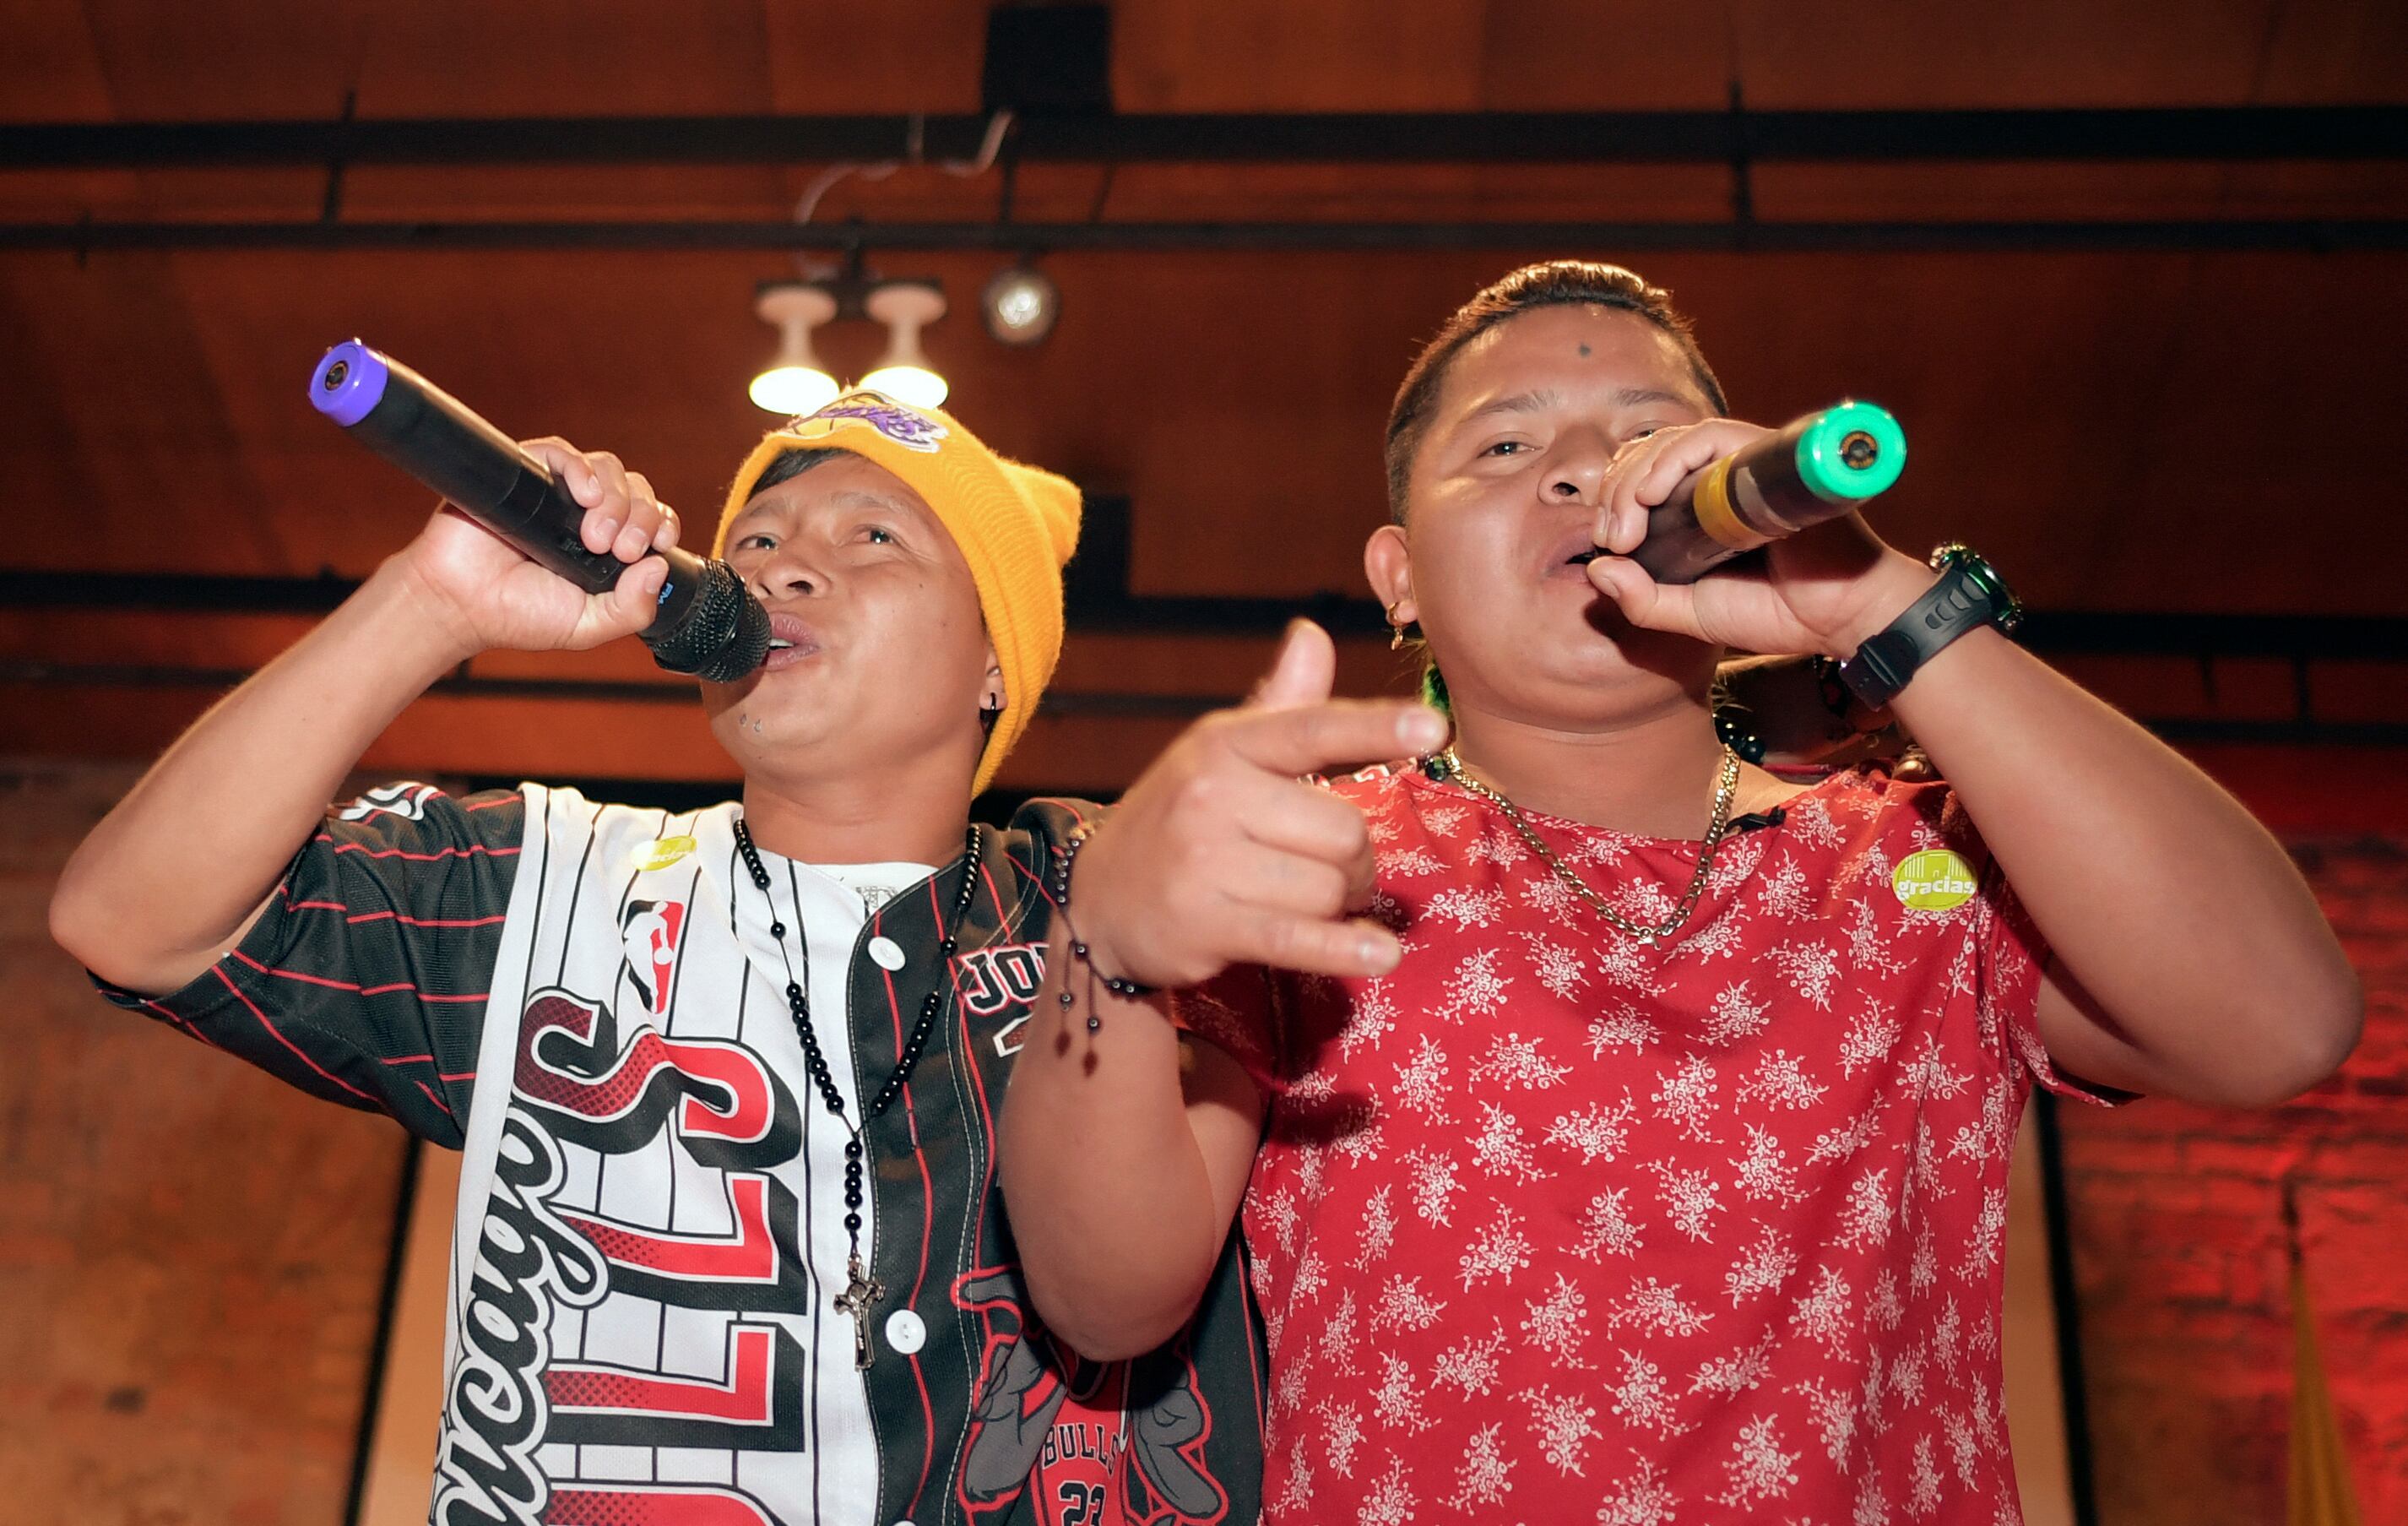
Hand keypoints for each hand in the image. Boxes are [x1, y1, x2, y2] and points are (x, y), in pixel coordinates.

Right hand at [391, 438, 684, 660]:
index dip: (662, 523)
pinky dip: (580, 467)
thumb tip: (659, 567)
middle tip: (620, 550)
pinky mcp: (526, 475)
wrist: (459, 604)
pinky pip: (561, 453)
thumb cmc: (518, 615)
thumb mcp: (587, 626)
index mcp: (609, 547)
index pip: (651, 518)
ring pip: (607, 470)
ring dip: (615, 498)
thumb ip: (631, 608)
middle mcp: (588, 515)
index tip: (659, 543)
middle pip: (636, 491)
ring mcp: (558, 493)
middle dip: (640, 517)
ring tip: (597, 537)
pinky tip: (584, 494)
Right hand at [1068, 621, 1448, 987]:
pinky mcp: (1206, 924)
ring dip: (1338, 906)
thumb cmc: (1181, 819)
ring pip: (1328, 888)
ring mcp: (1205, 860)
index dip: (1377, 727)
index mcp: (1224, 743)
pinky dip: (1345, 949)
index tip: (1435, 729)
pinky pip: (1299, 937)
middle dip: (1356, 861)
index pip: (1313, 728)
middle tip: (1333, 871)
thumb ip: (1282, 706)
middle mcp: (1212, 794)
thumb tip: (1313, 636)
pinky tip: (1377, 954)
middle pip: (1344, 830)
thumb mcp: (1221, 753)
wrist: (1099, 899)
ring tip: (1311, 904)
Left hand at [1584, 418, 1935, 657]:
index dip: (1614, 500)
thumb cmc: (1776, 612)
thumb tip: (1596, 569)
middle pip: (1649, 454)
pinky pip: (1711, 438)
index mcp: (1700, 504)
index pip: (1643, 477)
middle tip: (1611, 537)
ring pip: (1673, 442)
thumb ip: (1643, 598)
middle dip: (1617, 491)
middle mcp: (1721, 476)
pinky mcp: (1768, 456)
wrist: (1838, 619)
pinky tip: (1652, 494)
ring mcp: (1746, 462)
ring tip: (1626, 523)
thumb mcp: (1691, 613)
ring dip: (1637, 477)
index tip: (1604, 544)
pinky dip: (1673, 459)